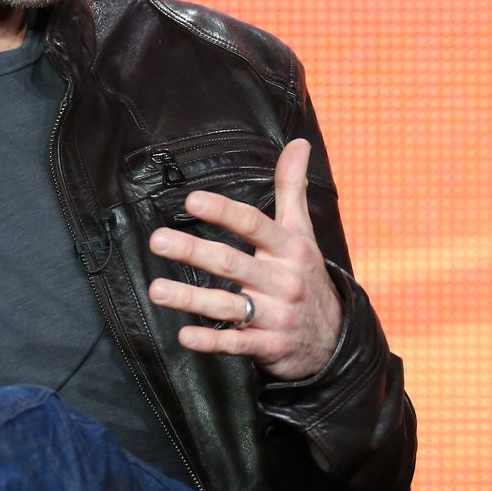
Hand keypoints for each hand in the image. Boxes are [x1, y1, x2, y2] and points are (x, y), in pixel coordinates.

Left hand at [145, 139, 341, 382]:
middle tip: (158, 240)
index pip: (254, 225)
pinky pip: (237, 344)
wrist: (335, 339)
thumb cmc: (306, 276)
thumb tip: (298, 144)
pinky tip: (186, 335)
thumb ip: (292, 188)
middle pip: (233, 263)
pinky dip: (212, 342)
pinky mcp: (269, 346)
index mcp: (290, 249)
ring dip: (191, 299)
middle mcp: (283, 280)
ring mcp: (277, 315)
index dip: (224, 212)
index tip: (193, 200)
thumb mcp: (303, 233)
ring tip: (157, 290)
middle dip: (194, 251)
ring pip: (229, 306)